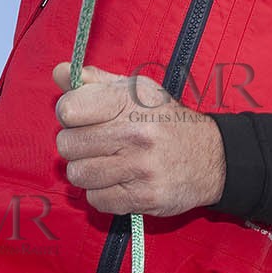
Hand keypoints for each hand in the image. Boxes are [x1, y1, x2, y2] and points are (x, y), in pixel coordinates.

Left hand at [51, 62, 225, 217]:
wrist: (212, 156)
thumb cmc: (166, 119)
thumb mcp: (136, 90)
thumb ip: (94, 81)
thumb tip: (59, 72)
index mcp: (128, 101)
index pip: (68, 110)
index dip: (69, 114)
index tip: (80, 117)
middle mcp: (134, 133)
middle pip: (67, 145)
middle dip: (75, 145)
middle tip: (94, 143)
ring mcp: (140, 167)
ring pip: (78, 175)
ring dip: (86, 171)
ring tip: (105, 163)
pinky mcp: (144, 197)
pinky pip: (96, 200)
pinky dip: (101, 193)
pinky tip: (117, 181)